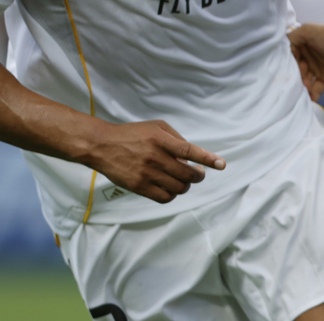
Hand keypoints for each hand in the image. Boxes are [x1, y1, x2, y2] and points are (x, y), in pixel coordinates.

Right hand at [83, 119, 224, 203]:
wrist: (102, 146)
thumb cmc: (132, 134)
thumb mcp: (156, 126)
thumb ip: (176, 139)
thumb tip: (191, 155)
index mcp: (160, 139)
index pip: (190, 151)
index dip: (208, 158)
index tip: (221, 164)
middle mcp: (155, 157)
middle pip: (187, 174)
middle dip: (198, 175)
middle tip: (198, 173)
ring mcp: (146, 174)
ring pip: (178, 188)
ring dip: (186, 185)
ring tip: (184, 180)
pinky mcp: (139, 187)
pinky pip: (164, 197)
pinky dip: (173, 194)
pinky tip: (171, 187)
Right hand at [289, 23, 323, 100]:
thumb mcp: (309, 30)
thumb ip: (293, 36)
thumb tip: (282, 49)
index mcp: (303, 44)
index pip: (289, 55)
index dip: (286, 62)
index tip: (285, 69)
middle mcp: (309, 56)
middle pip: (295, 69)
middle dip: (294, 76)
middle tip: (298, 79)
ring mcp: (318, 67)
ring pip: (304, 80)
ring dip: (302, 86)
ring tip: (304, 89)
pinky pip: (316, 88)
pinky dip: (312, 95)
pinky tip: (310, 98)